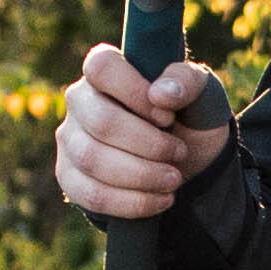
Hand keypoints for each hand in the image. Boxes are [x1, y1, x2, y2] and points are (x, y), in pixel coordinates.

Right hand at [56, 39, 228, 218]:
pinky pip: (92, 195)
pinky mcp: (70, 177)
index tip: (167, 116)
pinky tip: (161, 199)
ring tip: (174, 179)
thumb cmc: (187, 119)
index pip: (102, 67)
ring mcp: (70, 139)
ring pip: (93, 161)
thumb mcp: (201, 95)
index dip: (136, 93)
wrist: (184, 165)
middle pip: (102, 121)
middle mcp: (79, 100)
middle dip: (148, 144)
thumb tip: (160, 94)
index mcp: (105, 70)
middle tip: (179, 153)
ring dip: (143, 175)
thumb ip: (187, 82)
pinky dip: (132, 202)